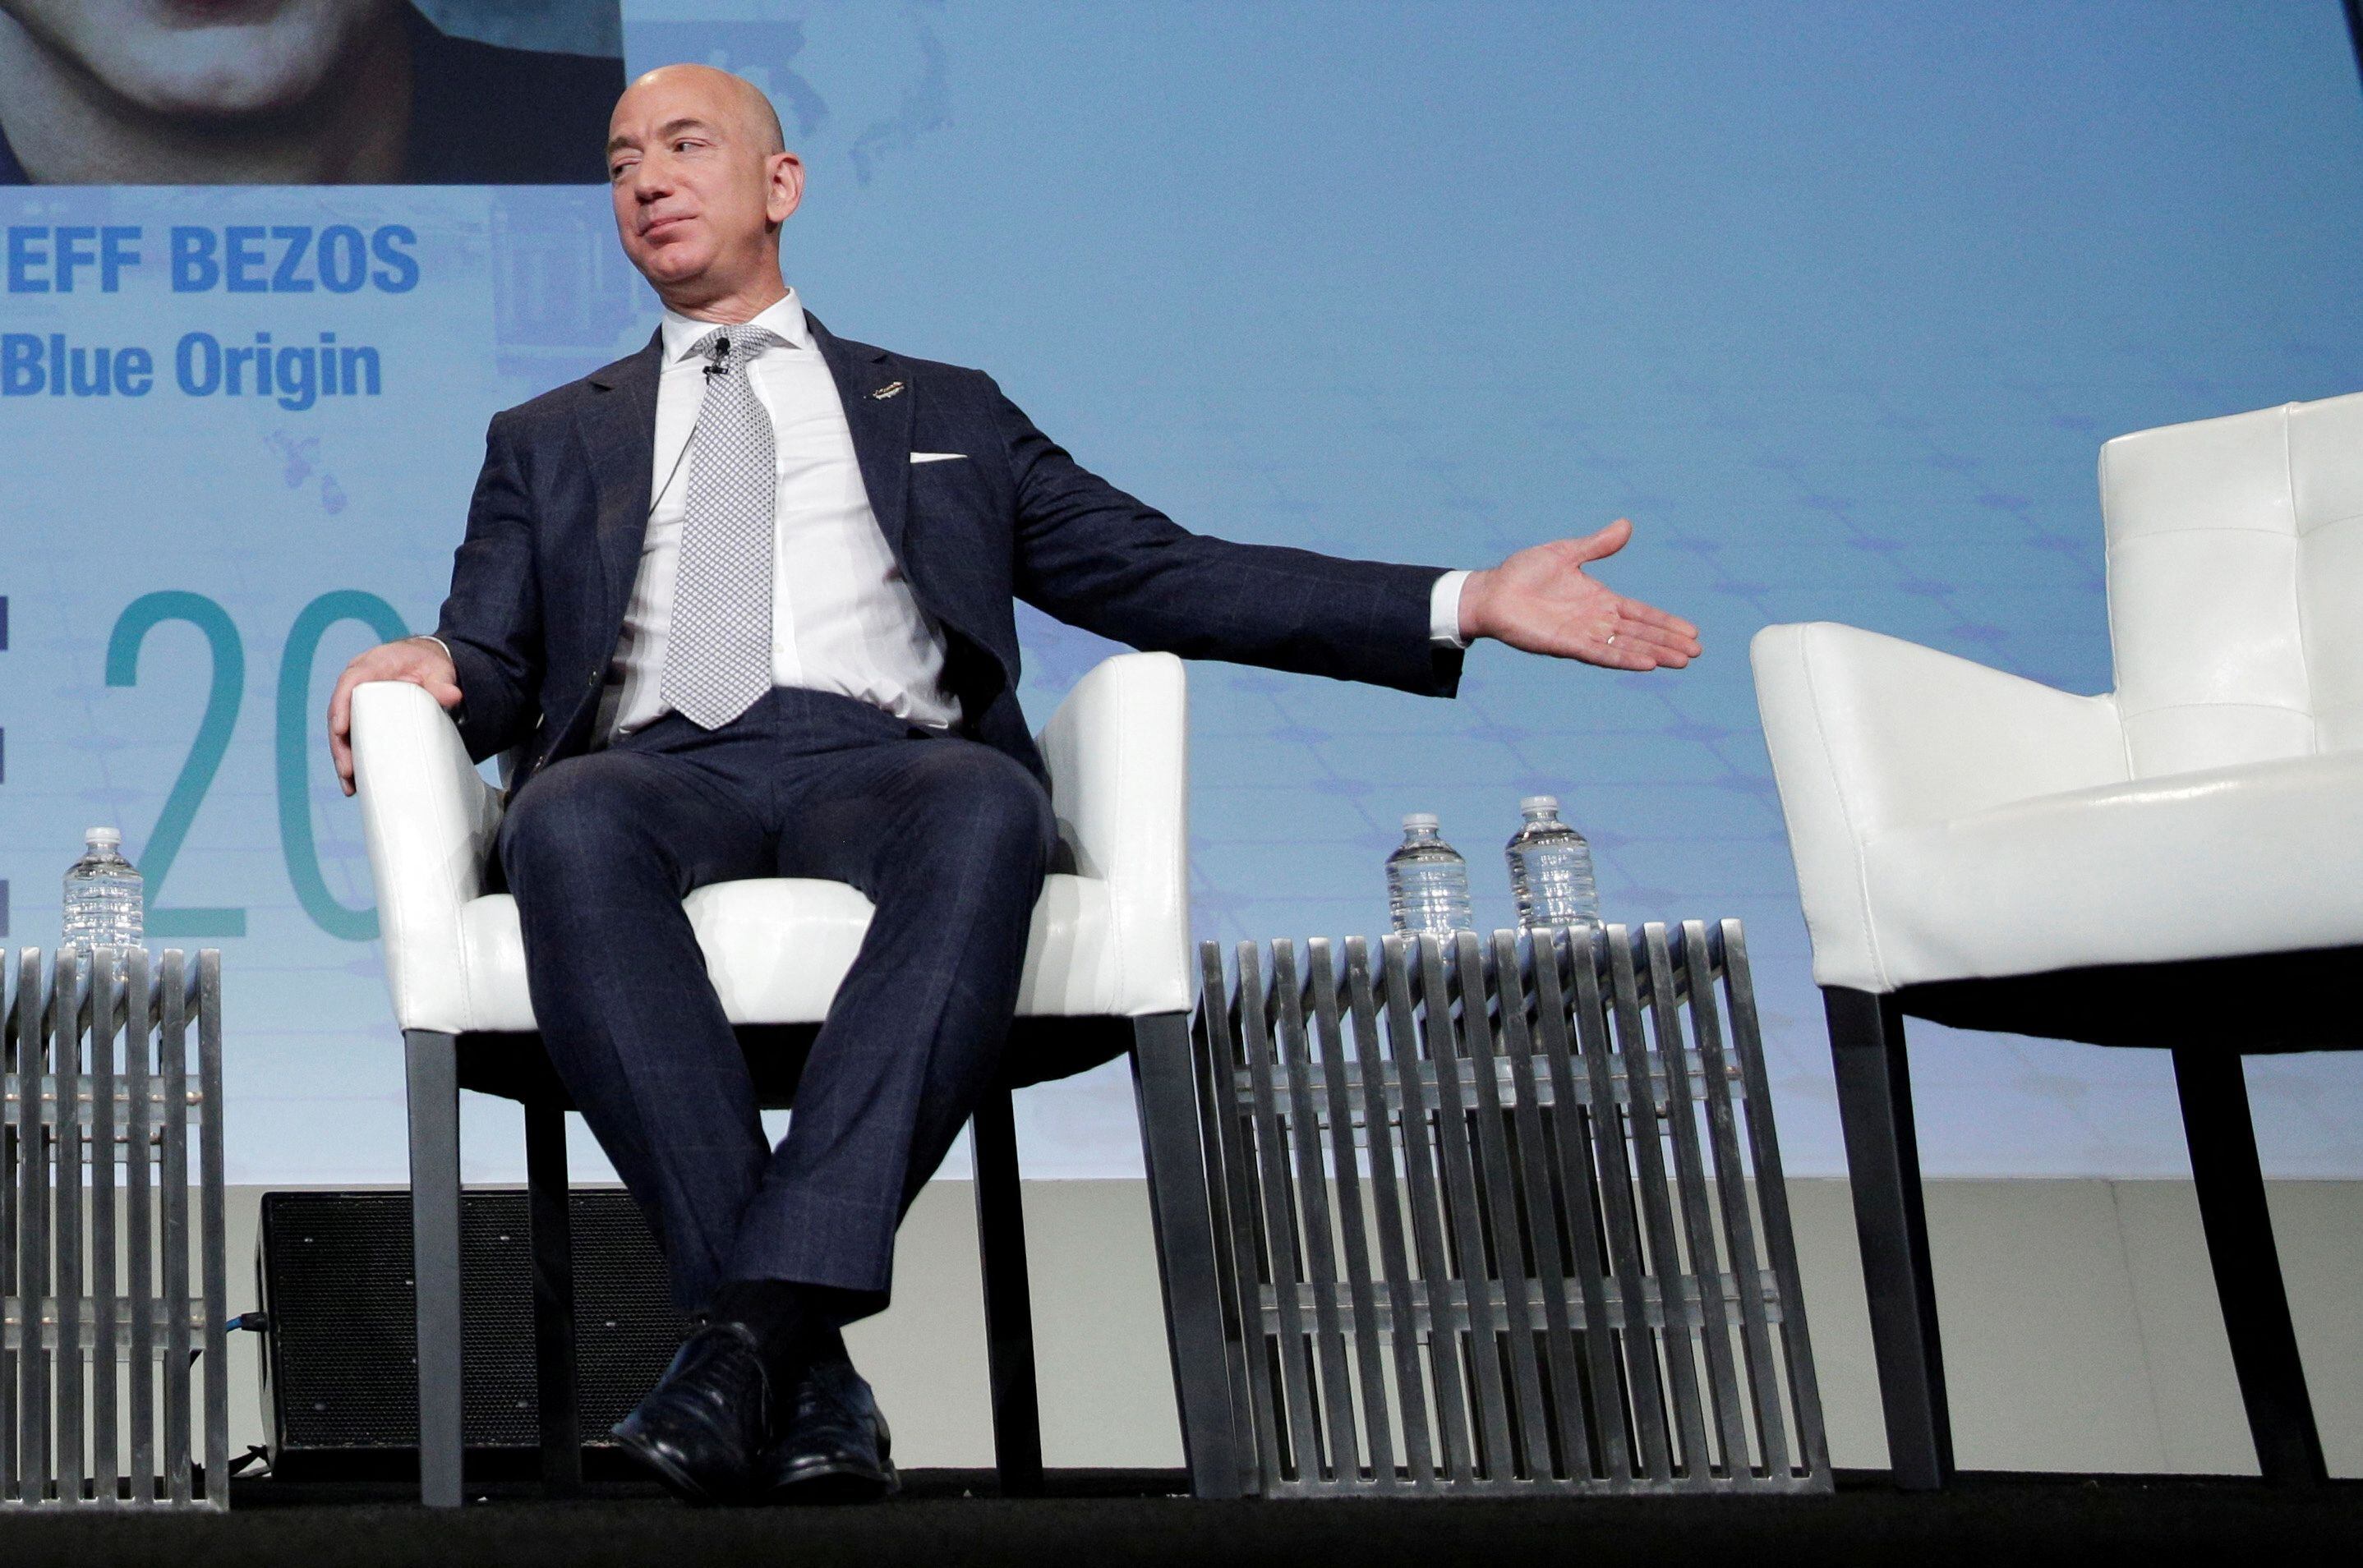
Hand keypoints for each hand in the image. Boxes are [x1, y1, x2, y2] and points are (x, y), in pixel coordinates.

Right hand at [328, 636, 462, 796]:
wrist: (427, 663)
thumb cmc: (429, 664)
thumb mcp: (438, 670)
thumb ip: (442, 683)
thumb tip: (454, 696)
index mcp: (372, 664)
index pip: (350, 682)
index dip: (341, 706)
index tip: (341, 730)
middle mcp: (358, 682)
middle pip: (340, 712)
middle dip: (340, 744)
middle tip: (347, 771)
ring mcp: (358, 701)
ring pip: (342, 730)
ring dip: (344, 758)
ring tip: (350, 786)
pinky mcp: (363, 716)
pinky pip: (352, 737)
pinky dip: (353, 759)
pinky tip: (355, 783)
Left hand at [1458, 518, 1700, 670]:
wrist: (1491, 591)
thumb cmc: (1524, 573)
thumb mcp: (1567, 553)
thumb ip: (1597, 545)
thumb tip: (1626, 525)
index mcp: (1599, 600)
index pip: (1641, 613)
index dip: (1665, 621)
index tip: (1692, 631)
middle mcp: (1595, 621)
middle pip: (1640, 633)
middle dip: (1668, 641)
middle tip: (1696, 651)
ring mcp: (1582, 634)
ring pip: (1625, 647)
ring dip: (1653, 653)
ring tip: (1680, 661)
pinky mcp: (1564, 644)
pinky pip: (1600, 654)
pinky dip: (1623, 658)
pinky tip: (1646, 663)